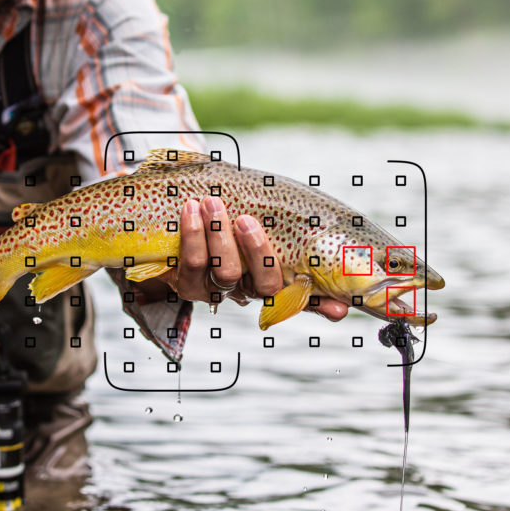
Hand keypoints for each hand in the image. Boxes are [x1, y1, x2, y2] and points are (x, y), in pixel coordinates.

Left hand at [161, 197, 347, 319]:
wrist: (169, 228)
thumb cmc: (222, 226)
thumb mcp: (252, 229)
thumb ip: (285, 241)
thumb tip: (333, 288)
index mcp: (268, 280)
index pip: (300, 297)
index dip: (319, 305)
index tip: (340, 307)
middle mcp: (245, 291)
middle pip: (259, 283)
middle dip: (256, 251)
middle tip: (247, 219)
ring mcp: (215, 289)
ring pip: (223, 272)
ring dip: (218, 236)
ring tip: (211, 203)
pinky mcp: (187, 283)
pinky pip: (191, 263)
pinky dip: (191, 234)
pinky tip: (190, 210)